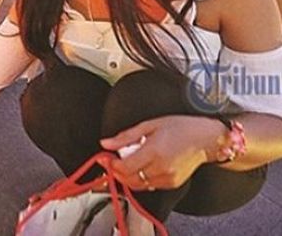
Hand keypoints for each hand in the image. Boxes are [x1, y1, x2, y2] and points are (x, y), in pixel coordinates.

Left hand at [100, 115, 225, 190]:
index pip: (125, 168)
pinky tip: (141, 167)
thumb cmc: (181, 127)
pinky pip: (150, 185)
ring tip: (126, 162)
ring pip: (138, 185)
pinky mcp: (172, 183)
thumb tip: (106, 143)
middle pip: (129, 179)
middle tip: (112, 162)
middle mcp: (161, 168)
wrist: (206, 138)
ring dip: (128, 177)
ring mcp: (168, 178)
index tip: (105, 159)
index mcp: (154, 152)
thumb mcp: (150, 125)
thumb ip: (126, 137)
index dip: (111, 165)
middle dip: (117, 172)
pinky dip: (141, 179)